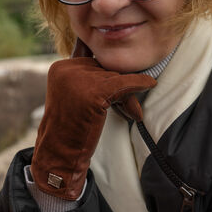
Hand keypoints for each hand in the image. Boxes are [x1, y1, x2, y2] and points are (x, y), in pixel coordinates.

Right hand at [30, 57, 155, 199]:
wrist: (61, 151)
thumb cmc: (71, 127)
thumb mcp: (76, 96)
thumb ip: (91, 79)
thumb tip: (123, 69)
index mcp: (60, 67)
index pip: (93, 60)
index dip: (105, 76)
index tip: (113, 89)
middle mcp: (68, 69)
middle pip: (105, 68)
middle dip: (117, 85)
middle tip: (123, 105)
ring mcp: (80, 79)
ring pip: (116, 76)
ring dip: (126, 94)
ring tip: (129, 110)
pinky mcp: (95, 91)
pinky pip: (124, 83)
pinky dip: (139, 83)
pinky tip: (150, 83)